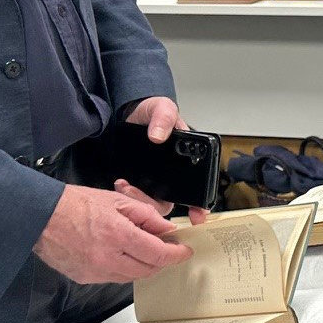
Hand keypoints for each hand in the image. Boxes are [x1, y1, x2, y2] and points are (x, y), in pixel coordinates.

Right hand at [34, 184, 192, 284]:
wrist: (40, 216)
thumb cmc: (74, 204)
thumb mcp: (116, 200)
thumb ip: (145, 215)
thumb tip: (165, 228)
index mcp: (118, 235)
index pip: (158, 254)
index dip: (175, 254)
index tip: (183, 251)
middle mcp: (107, 258)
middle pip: (147, 270)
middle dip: (161, 260)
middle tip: (166, 248)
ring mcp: (95, 271)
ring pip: (131, 277)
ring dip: (142, 266)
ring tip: (142, 249)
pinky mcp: (84, 277)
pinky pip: (112, 278)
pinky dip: (122, 268)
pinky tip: (120, 254)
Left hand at [119, 96, 211, 224]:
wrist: (129, 114)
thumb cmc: (152, 111)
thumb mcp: (162, 108)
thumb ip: (163, 118)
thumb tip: (159, 136)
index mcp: (190, 159)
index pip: (199, 188)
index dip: (200, 204)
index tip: (196, 215)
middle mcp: (175, 175)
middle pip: (173, 202)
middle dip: (157, 208)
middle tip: (140, 199)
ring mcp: (156, 180)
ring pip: (153, 204)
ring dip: (140, 201)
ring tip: (125, 186)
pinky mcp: (140, 182)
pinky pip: (137, 198)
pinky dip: (129, 196)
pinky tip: (122, 185)